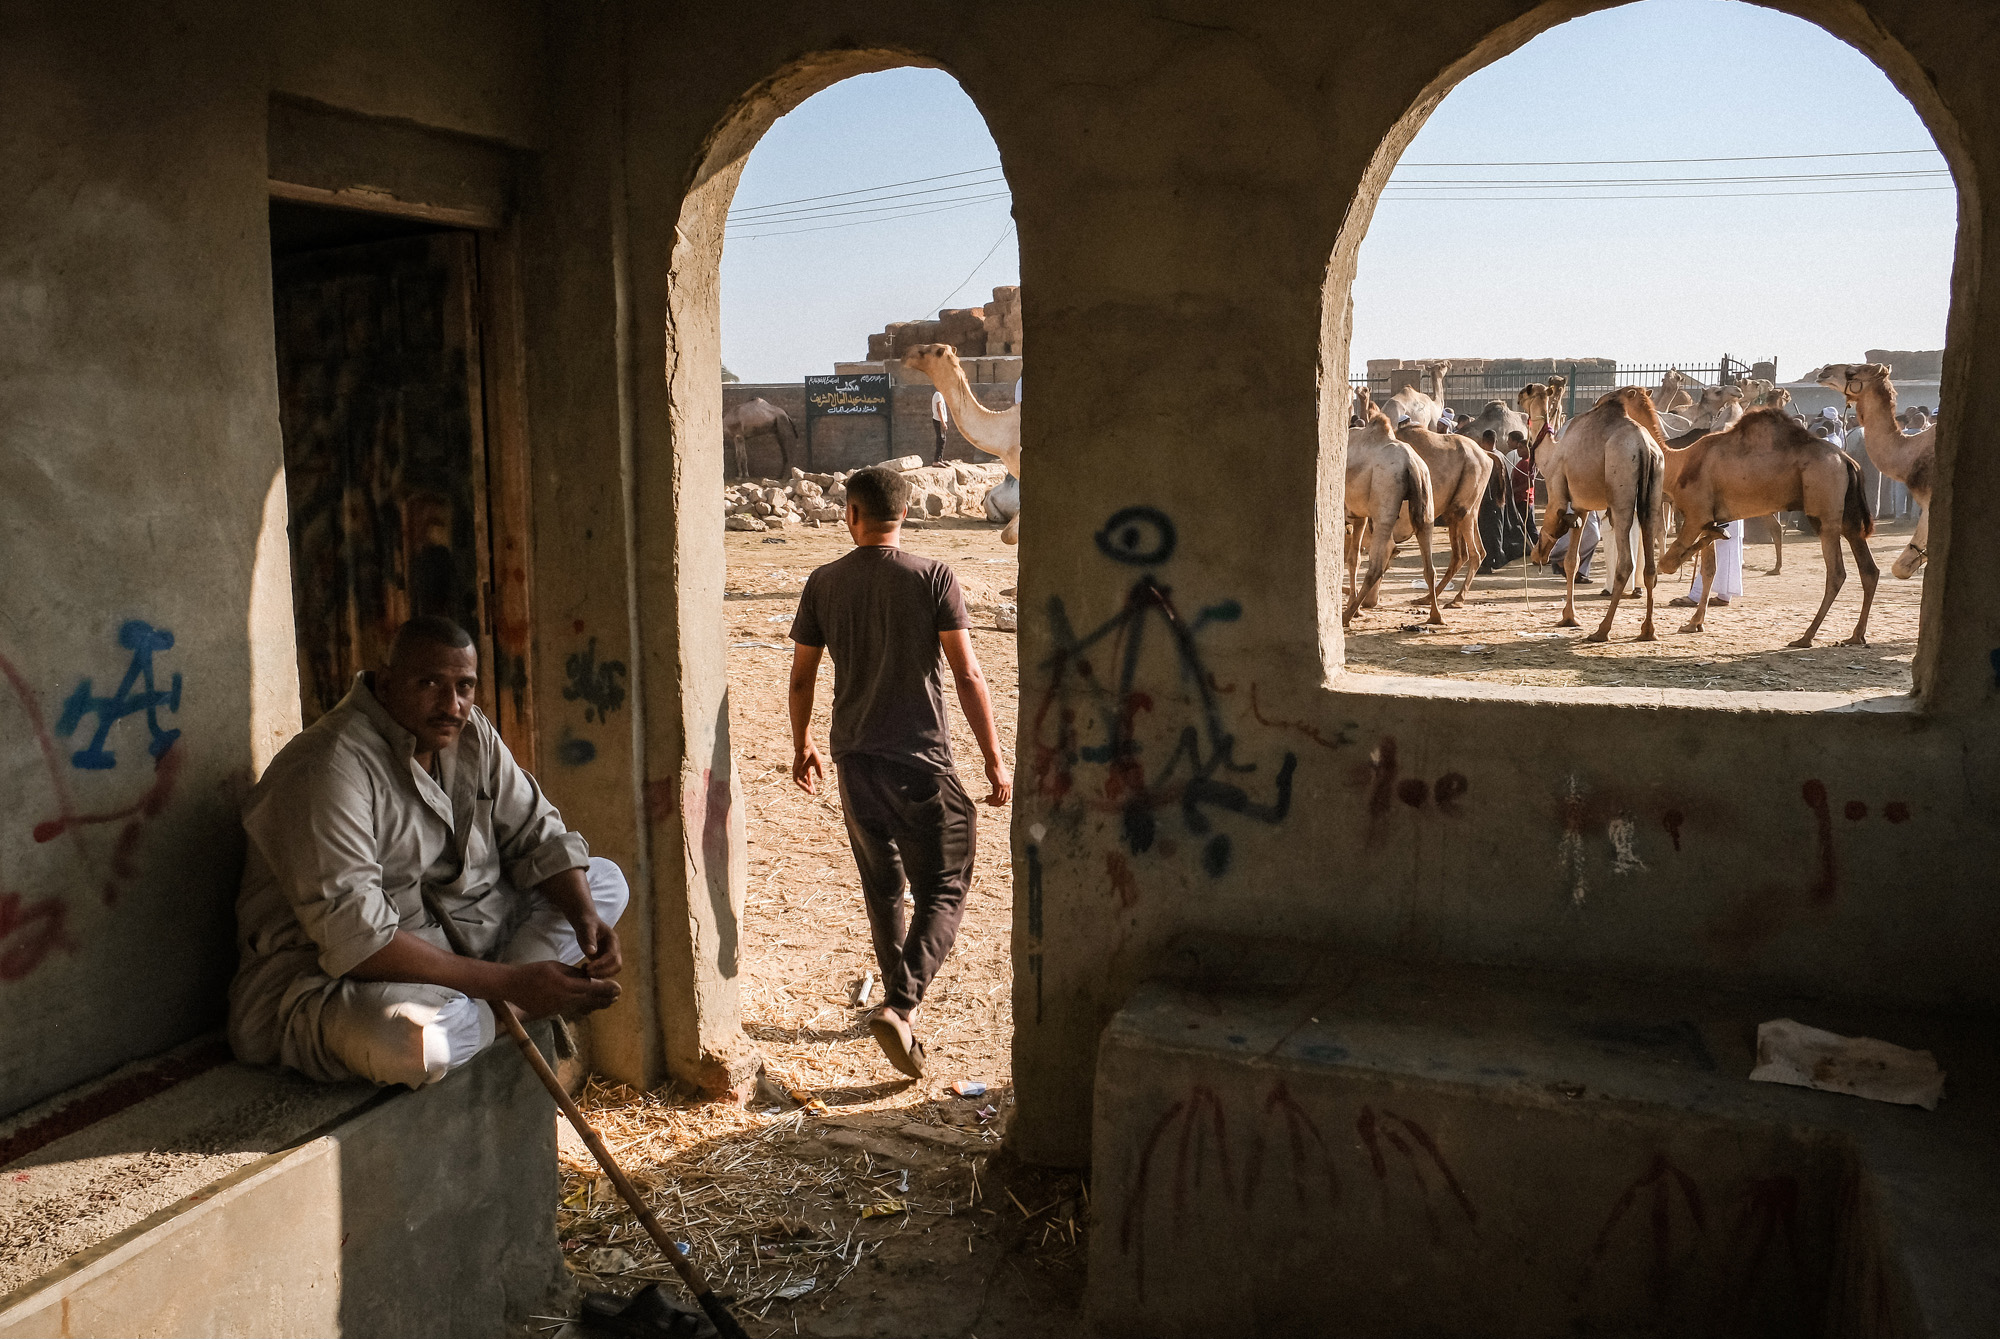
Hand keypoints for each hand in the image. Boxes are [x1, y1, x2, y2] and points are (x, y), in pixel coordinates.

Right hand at [502, 959, 620, 1018]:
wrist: (512, 986)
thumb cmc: (533, 972)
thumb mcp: (555, 966)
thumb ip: (573, 972)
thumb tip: (589, 976)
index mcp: (566, 985)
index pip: (592, 988)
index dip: (607, 988)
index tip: (618, 987)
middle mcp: (565, 999)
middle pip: (591, 999)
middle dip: (605, 998)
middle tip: (618, 996)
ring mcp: (559, 1008)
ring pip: (583, 1006)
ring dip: (597, 1004)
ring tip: (609, 1002)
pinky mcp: (553, 1012)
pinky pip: (573, 1009)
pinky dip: (584, 1007)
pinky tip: (591, 1006)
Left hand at [570, 913, 621, 979]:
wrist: (587, 922)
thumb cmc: (587, 923)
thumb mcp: (586, 928)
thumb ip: (589, 939)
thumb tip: (591, 952)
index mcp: (613, 940)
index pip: (612, 956)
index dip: (601, 964)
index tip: (588, 967)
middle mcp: (615, 949)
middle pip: (617, 966)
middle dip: (603, 972)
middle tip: (587, 972)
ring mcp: (611, 955)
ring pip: (613, 970)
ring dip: (600, 974)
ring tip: (585, 971)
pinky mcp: (605, 960)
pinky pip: (605, 970)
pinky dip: (597, 973)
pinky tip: (585, 969)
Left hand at [794, 740, 824, 793]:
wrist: (806, 746)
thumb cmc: (811, 752)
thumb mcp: (817, 763)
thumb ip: (819, 770)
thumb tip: (821, 778)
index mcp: (806, 768)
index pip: (808, 778)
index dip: (811, 785)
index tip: (815, 791)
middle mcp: (801, 770)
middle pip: (804, 781)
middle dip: (808, 787)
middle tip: (813, 793)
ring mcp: (798, 770)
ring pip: (800, 782)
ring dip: (804, 787)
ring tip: (810, 792)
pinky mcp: (795, 770)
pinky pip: (796, 780)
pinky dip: (801, 784)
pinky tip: (806, 787)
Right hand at [983, 756, 1011, 806]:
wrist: (994, 761)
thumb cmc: (994, 767)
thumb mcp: (998, 777)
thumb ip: (998, 783)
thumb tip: (995, 788)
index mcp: (1008, 784)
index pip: (1007, 797)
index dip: (1001, 802)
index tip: (995, 802)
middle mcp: (1008, 785)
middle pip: (1005, 800)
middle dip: (997, 804)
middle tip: (990, 804)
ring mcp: (1004, 785)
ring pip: (1000, 799)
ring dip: (993, 802)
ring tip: (987, 801)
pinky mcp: (999, 784)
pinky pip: (996, 796)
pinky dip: (991, 799)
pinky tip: (987, 797)